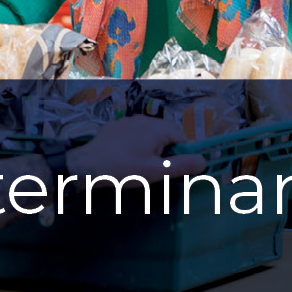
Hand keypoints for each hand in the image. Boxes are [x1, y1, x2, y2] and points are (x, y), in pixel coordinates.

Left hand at [65, 115, 205, 179]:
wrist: (86, 166)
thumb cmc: (124, 169)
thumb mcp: (156, 172)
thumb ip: (181, 166)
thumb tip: (204, 160)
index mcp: (158, 128)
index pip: (182, 138)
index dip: (182, 154)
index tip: (175, 170)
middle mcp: (145, 119)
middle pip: (166, 135)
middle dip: (166, 152)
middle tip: (157, 172)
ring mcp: (128, 121)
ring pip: (150, 135)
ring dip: (151, 149)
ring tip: (141, 168)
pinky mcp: (115, 127)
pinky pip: (134, 135)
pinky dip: (136, 146)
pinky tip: (126, 160)